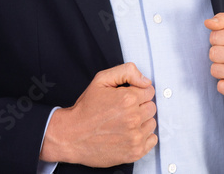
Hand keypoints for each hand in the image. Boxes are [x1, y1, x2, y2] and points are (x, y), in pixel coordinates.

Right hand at [39, 62, 156, 166]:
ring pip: (152, 123)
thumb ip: (127, 72)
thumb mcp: (101, 80)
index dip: (138, 92)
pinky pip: (152, 140)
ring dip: (142, 122)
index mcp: (127, 99)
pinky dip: (144, 137)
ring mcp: (135, 136)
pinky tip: (129, 134)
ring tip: (124, 123)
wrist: (71, 136)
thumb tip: (145, 80)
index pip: (149, 91)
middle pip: (151, 107)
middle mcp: (133, 118)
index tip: (128, 98)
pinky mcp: (135, 152)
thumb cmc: (85, 109)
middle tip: (124, 110)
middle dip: (140, 106)